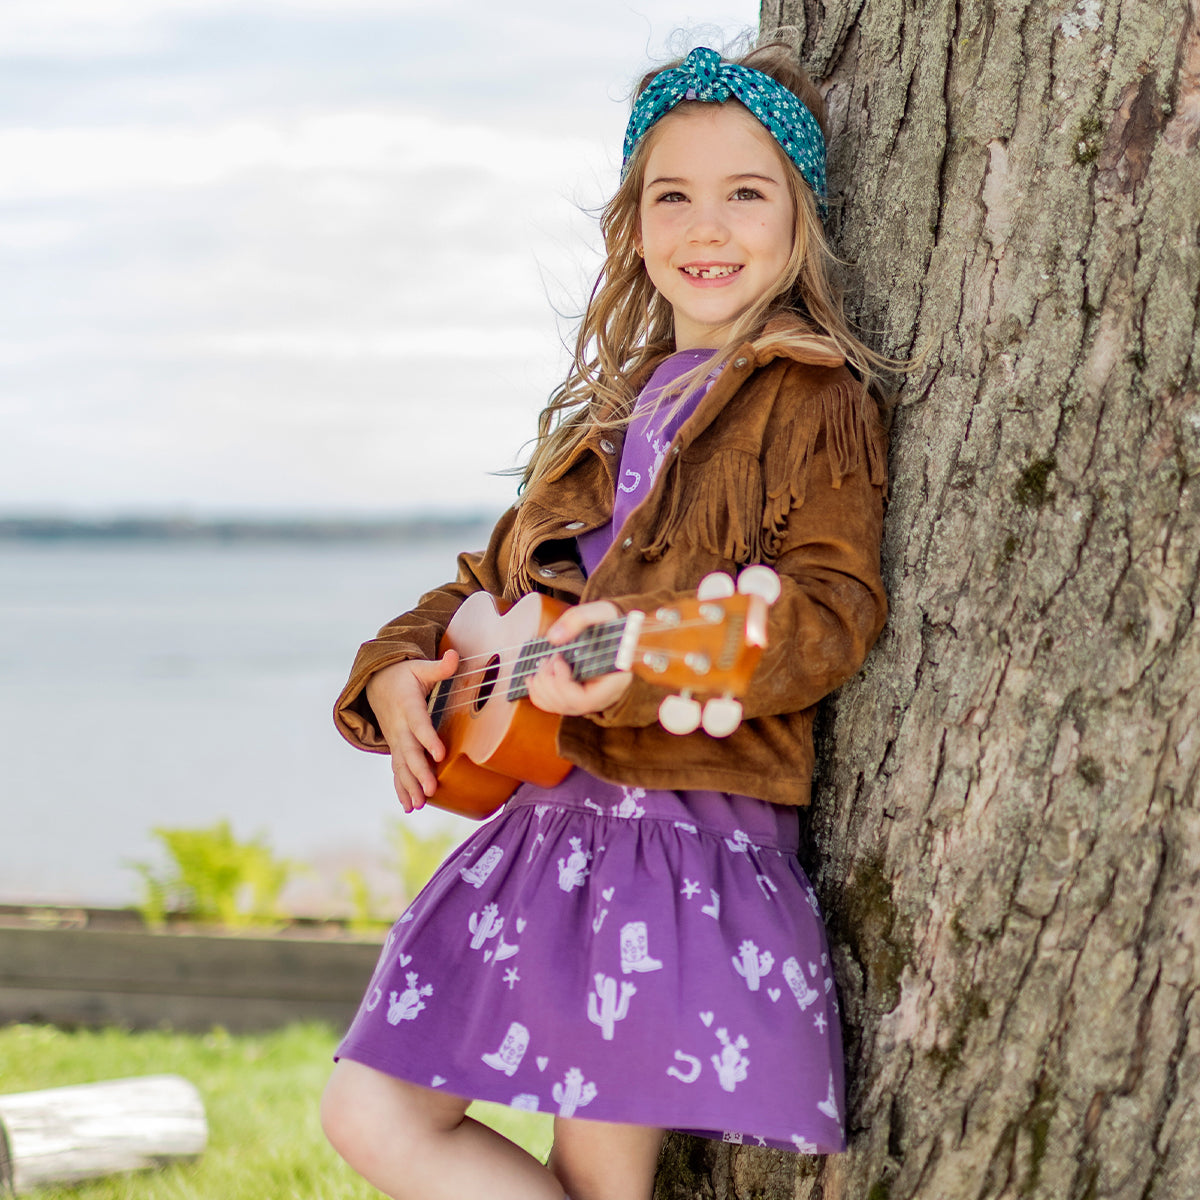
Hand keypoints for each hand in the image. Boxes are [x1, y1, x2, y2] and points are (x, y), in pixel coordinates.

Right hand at [365, 651, 459, 812]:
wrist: (376, 683)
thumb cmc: (404, 674)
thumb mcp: (419, 666)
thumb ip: (440, 666)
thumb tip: (455, 656)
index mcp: (408, 705)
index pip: (419, 724)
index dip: (428, 739)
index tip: (440, 754)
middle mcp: (399, 727)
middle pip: (409, 751)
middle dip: (419, 771)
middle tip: (430, 789)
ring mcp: (395, 740)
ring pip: (401, 766)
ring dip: (410, 786)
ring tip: (420, 805)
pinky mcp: (395, 748)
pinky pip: (397, 771)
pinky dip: (401, 788)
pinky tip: (409, 806)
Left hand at [526, 601, 631, 715]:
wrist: (609, 626)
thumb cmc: (609, 621)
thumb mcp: (601, 611)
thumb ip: (579, 619)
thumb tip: (553, 638)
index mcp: (616, 679)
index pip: (586, 700)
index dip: (564, 683)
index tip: (559, 658)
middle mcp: (604, 695)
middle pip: (570, 706)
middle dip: (550, 683)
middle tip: (549, 658)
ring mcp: (591, 698)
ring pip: (560, 707)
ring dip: (542, 687)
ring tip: (543, 663)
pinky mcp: (578, 696)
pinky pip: (555, 706)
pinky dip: (539, 694)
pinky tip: (534, 678)